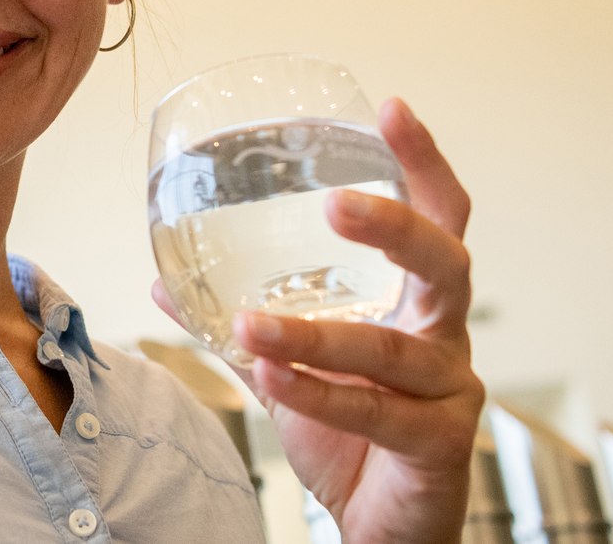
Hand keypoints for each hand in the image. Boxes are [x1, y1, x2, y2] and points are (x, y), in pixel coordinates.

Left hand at [152, 97, 482, 543]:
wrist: (383, 527)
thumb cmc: (353, 438)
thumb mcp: (289, 369)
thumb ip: (240, 325)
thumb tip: (163, 283)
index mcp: (416, 303)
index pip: (438, 218)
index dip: (422, 164)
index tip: (391, 109)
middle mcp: (443, 336)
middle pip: (446, 263)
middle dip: (395, 227)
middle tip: (335, 205)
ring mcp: (448, 390)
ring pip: (394, 348)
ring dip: (317, 334)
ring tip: (255, 323)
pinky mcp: (438, 443)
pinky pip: (377, 411)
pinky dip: (320, 393)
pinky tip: (273, 377)